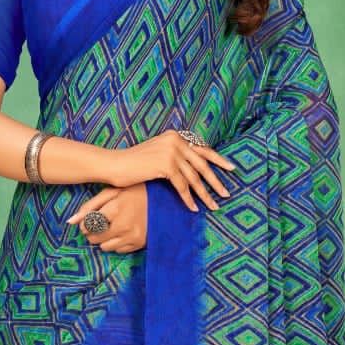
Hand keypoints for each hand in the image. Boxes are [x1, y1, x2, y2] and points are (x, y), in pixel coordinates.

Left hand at [65, 183, 148, 252]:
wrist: (165, 199)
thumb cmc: (135, 191)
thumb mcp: (112, 192)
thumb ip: (90, 205)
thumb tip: (70, 222)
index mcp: (116, 208)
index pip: (89, 225)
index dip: (85, 224)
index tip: (88, 221)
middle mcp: (124, 225)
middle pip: (95, 238)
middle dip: (93, 232)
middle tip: (100, 223)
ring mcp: (133, 236)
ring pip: (105, 247)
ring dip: (104, 239)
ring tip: (113, 227)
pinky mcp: (140, 244)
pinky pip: (119, 250)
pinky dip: (117, 243)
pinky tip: (124, 231)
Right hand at [106, 129, 235, 212]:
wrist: (114, 164)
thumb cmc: (132, 163)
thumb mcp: (157, 153)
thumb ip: (174, 155)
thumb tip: (192, 168)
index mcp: (176, 136)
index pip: (202, 148)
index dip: (218, 159)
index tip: (230, 168)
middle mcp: (176, 141)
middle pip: (203, 163)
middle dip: (216, 180)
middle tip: (226, 192)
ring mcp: (172, 152)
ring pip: (194, 178)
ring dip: (205, 194)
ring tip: (214, 205)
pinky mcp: (166, 165)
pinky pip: (182, 186)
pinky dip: (189, 199)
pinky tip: (193, 209)